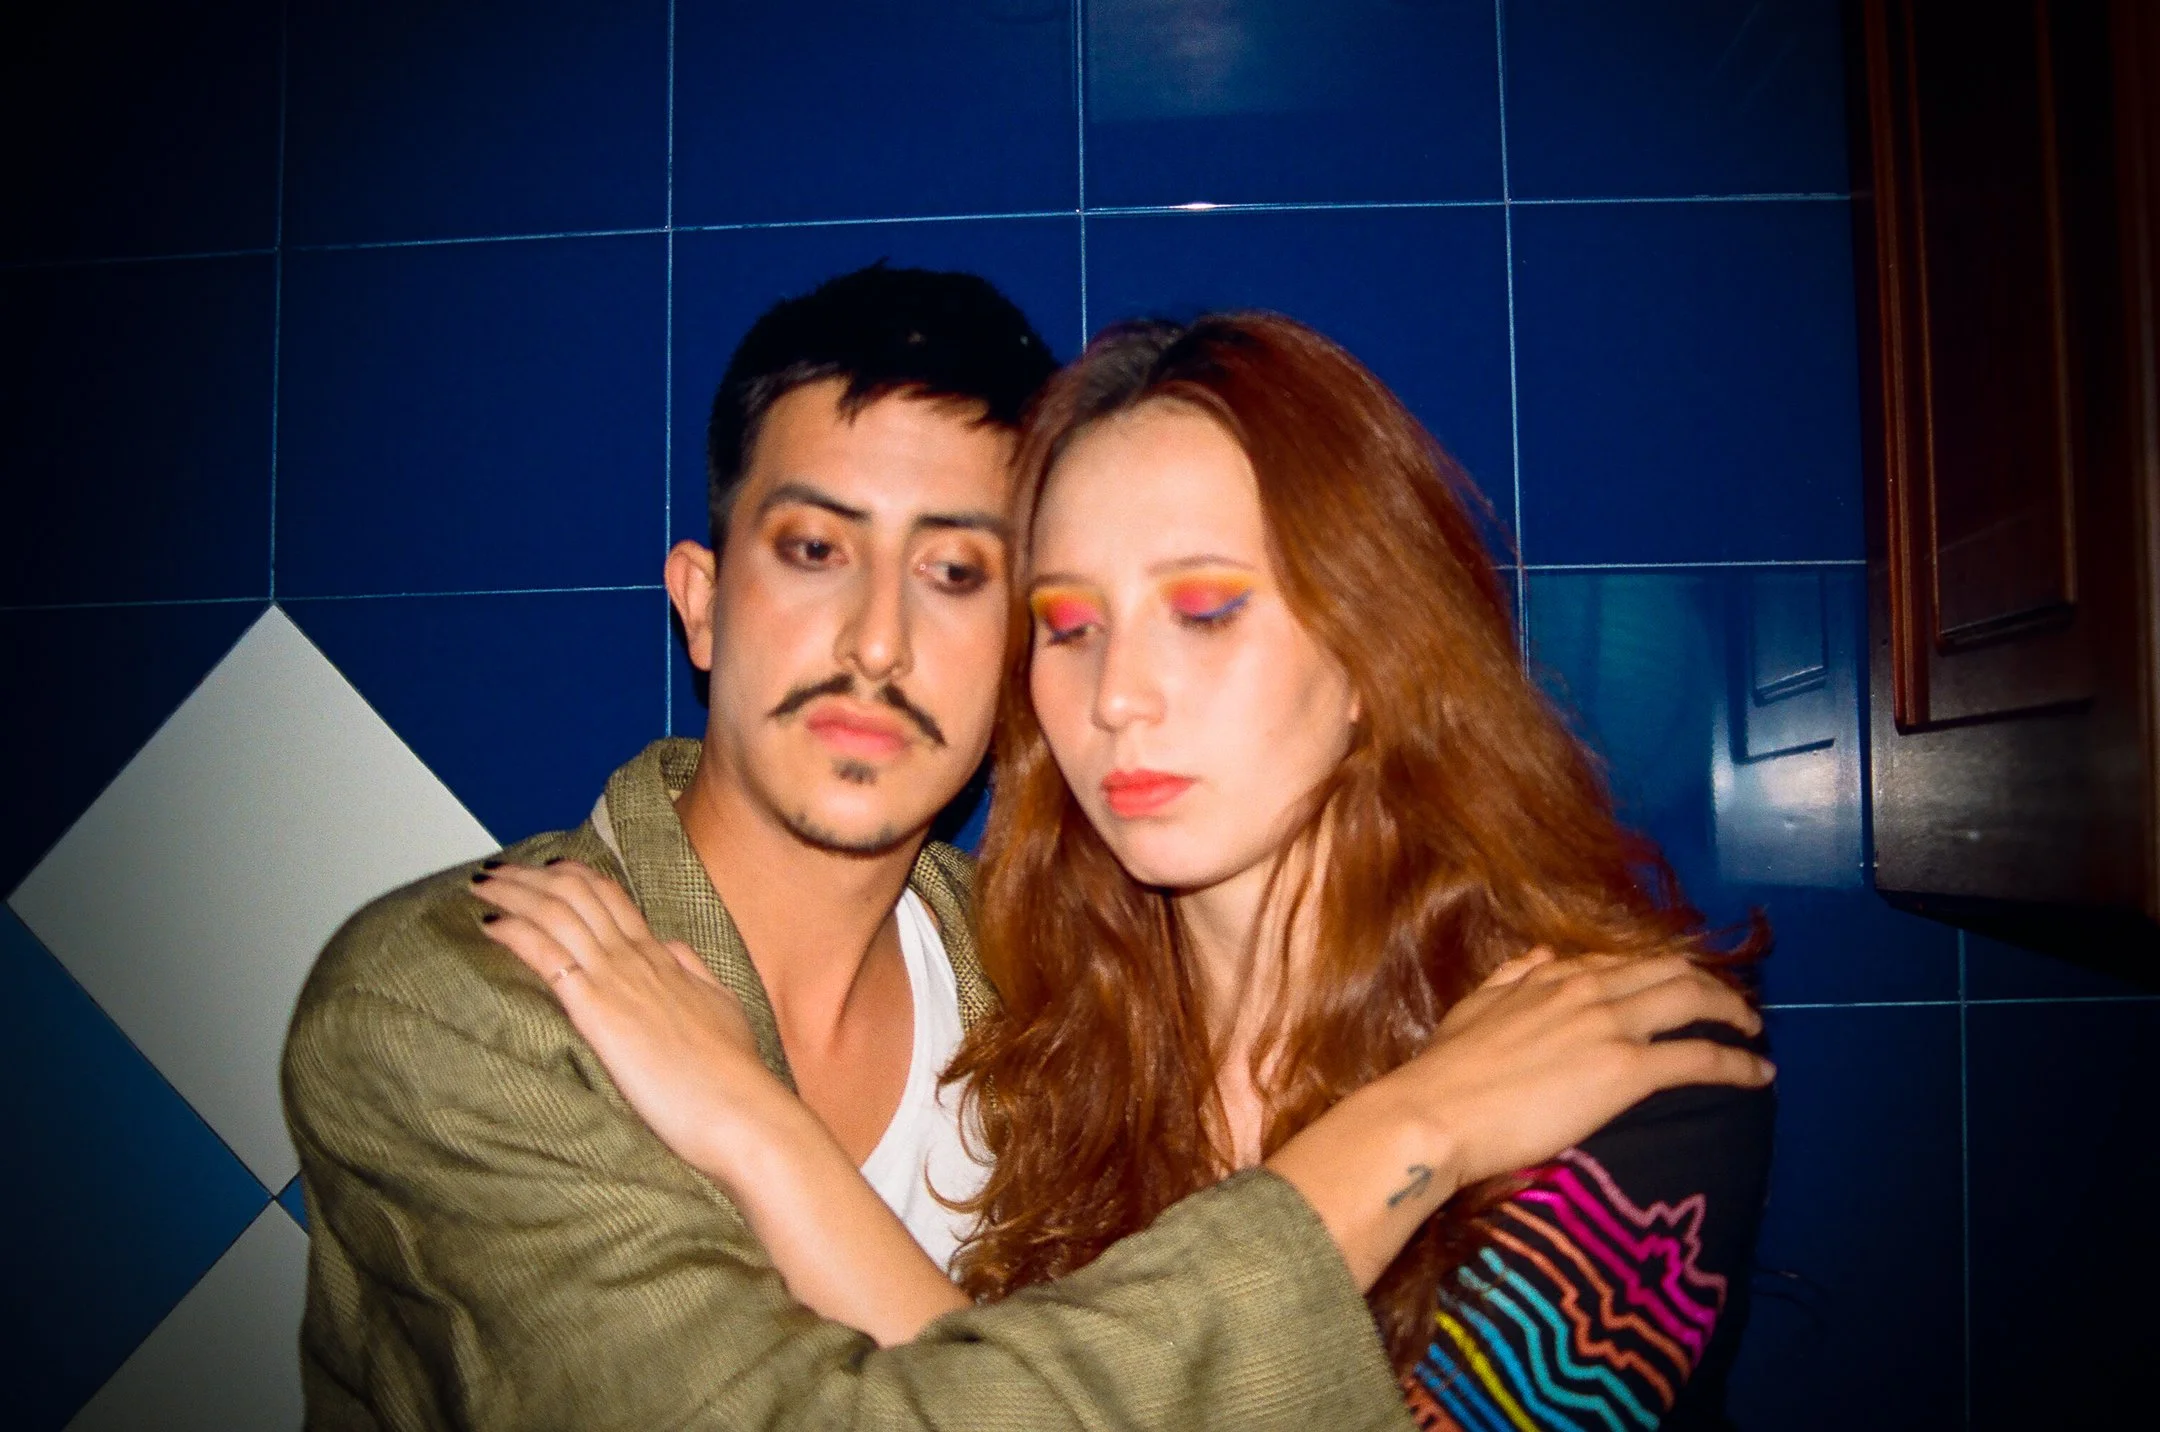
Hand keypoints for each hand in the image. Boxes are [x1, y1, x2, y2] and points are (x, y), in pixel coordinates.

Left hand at [470, 861, 782, 1181]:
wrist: (738, 1107)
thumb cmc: (732, 1073)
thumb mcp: (722, 1008)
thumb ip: (694, 973)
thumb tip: (672, 947)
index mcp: (664, 957)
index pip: (612, 898)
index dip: (574, 877)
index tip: (545, 870)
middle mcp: (637, 957)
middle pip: (577, 893)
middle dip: (531, 875)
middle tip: (496, 870)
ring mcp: (617, 978)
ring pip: (557, 911)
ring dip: (514, 892)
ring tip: (481, 883)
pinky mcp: (596, 1008)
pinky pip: (547, 952)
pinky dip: (513, 930)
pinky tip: (488, 923)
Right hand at [1266, 948, 1771, 1289]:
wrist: (1436, 1112)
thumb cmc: (1444, 1072)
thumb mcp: (1473, 1007)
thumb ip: (1510, 979)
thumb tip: (1539, 956)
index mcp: (1550, 976)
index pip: (1622, 960)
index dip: (1658, 971)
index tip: (1676, 987)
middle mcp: (1587, 989)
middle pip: (1670, 970)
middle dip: (1709, 984)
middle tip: (1730, 1007)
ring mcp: (1609, 1026)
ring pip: (1694, 1000)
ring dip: (1732, 1012)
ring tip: (1751, 1031)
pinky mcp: (1626, 1071)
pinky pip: (1700, 1058)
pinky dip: (1737, 1063)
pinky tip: (1758, 1073)